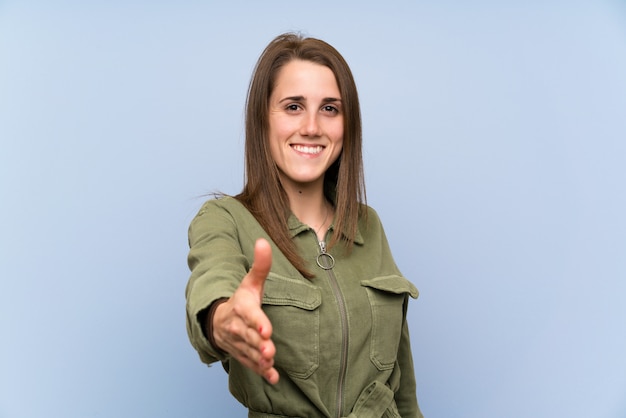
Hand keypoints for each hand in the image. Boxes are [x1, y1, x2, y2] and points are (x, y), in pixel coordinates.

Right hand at [212, 238, 278, 383]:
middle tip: (270, 350)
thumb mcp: (250, 282)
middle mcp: (238, 327)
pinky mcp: (243, 355)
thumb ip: (260, 265)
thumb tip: (263, 241)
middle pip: (249, 336)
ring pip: (250, 352)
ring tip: (270, 364)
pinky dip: (261, 372)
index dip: (257, 322)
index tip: (266, 328)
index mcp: (241, 308)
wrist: (218, 320)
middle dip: (259, 344)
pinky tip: (273, 378)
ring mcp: (239, 343)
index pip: (249, 315)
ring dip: (260, 360)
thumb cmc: (241, 300)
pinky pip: (251, 364)